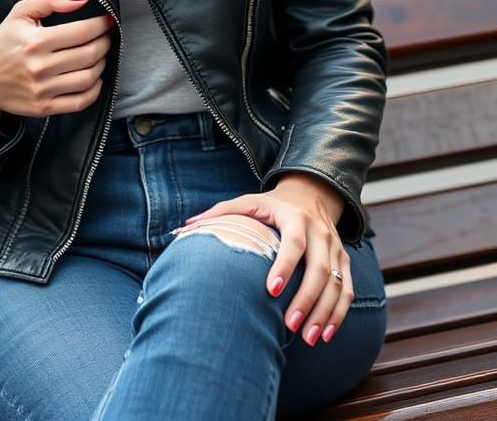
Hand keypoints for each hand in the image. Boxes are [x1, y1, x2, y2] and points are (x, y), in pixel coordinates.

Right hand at [0, 0, 114, 118]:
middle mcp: (39, 67)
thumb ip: (50, 0)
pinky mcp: (43, 108)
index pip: (82, 32)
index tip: (107, 21)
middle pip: (89, 54)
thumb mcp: (20, 14)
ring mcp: (42, 90)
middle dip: (105, 42)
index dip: (101, 25)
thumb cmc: (3, 43)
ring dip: (101, 64)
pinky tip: (94, 78)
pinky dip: (95, 90)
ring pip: (88, 77)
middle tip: (106, 36)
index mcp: (35, 40)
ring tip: (99, 54)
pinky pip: (80, 102)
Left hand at [181, 174, 352, 345]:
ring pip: (337, 283)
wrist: (311, 194)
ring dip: (325, 313)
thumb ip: (221, 212)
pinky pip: (346, 290)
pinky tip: (325, 334)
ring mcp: (335, 248)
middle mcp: (320, 231)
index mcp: (295, 216)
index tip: (270, 291)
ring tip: (309, 338)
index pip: (294, 242)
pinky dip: (339, 313)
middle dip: (306, 298)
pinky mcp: (344, 261)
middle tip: (289, 325)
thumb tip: (186, 226)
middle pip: (319, 268)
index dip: (284, 266)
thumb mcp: (249, 201)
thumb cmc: (272, 205)